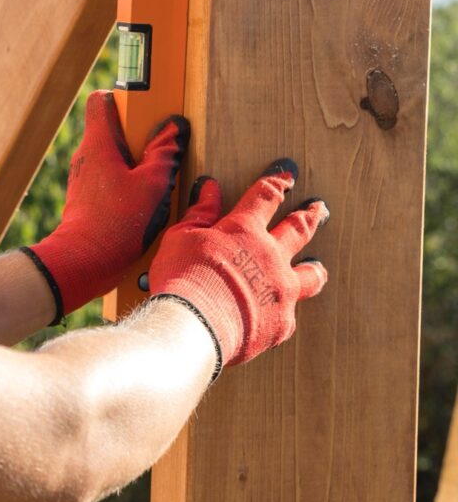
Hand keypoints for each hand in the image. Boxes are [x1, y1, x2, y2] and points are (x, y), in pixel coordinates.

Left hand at [22, 90, 188, 319]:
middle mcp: (85, 156)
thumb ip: (165, 154)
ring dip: (134, 164)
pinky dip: (125, 184)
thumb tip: (175, 127)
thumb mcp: (153, 185)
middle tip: (162, 150)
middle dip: (138, 137)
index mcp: (98, 143)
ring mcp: (83, 178)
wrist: (83, 262)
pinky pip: (108, 180)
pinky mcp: (85, 199)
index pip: (101, 102)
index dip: (123, 98)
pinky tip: (144, 203)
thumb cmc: (116, 222)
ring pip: (111, 158)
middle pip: (112, 131)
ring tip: (157, 181)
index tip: (146, 108)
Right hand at [148, 158, 328, 374]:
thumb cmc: (180, 277)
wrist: (192, 325)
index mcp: (244, 230)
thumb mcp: (181, 238)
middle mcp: (271, 256)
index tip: (287, 176)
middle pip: (298, 230)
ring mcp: (281, 291)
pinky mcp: (281, 323)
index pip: (265, 197)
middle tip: (319, 208)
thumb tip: (210, 188)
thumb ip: (199, 214)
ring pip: (309, 275)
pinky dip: (282, 310)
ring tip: (317, 266)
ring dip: (313, 267)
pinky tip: (278, 313)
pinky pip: (289, 313)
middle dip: (309, 216)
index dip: (277, 184)